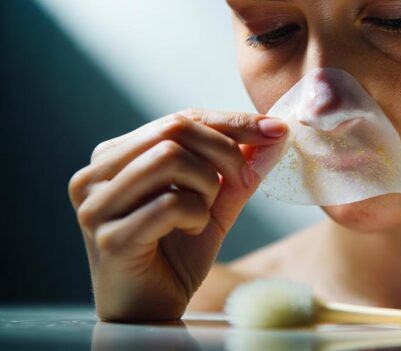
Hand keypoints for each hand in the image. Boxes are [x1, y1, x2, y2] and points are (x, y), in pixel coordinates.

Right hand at [68, 109, 286, 321]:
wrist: (150, 311)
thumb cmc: (176, 254)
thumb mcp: (213, 203)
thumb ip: (236, 169)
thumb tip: (272, 135)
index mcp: (115, 157)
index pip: (180, 119)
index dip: (232, 122)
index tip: (275, 129)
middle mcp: (95, 174)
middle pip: (173, 129)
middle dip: (225, 151)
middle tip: (245, 179)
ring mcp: (96, 205)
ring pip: (170, 158)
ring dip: (208, 185)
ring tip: (206, 211)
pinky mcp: (110, 236)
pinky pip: (170, 204)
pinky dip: (196, 214)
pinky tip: (192, 231)